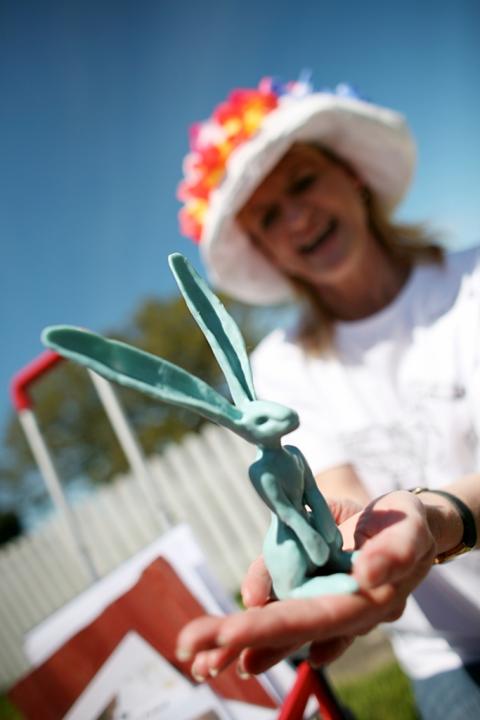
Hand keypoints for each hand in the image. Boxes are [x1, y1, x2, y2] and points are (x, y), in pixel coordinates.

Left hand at [176, 491, 437, 679]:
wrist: (404, 520)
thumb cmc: (408, 525)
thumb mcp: (409, 531)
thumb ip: (394, 554)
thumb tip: (366, 579)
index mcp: (362, 605)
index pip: (313, 619)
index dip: (273, 629)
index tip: (233, 633)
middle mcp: (335, 610)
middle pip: (284, 629)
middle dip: (237, 640)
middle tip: (193, 653)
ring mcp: (318, 597)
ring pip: (274, 623)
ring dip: (235, 641)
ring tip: (196, 658)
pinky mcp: (307, 578)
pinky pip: (275, 593)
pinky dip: (251, 610)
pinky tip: (221, 635)